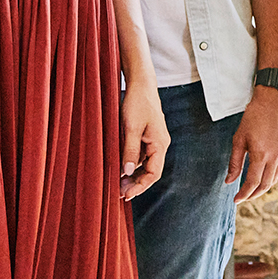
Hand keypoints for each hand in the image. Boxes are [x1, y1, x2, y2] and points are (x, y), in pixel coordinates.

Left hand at [119, 77, 168, 200]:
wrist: (141, 83)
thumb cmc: (137, 102)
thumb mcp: (131, 127)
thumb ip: (130, 151)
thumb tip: (127, 172)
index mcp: (160, 144)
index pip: (153, 173)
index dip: (140, 187)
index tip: (126, 195)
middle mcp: (160, 144)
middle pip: (151, 172)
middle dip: (136, 184)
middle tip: (119, 193)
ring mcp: (154, 140)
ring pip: (145, 165)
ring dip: (133, 175)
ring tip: (117, 183)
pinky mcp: (148, 136)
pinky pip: (142, 155)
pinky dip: (132, 164)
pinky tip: (121, 167)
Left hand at [227, 88, 277, 202]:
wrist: (273, 101)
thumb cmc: (253, 117)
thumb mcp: (239, 139)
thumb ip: (234, 162)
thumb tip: (229, 181)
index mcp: (261, 154)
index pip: (252, 182)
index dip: (243, 194)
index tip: (236, 199)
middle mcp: (275, 157)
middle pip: (264, 185)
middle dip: (253, 195)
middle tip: (243, 198)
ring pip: (274, 180)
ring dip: (262, 188)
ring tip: (252, 190)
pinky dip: (271, 178)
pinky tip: (263, 177)